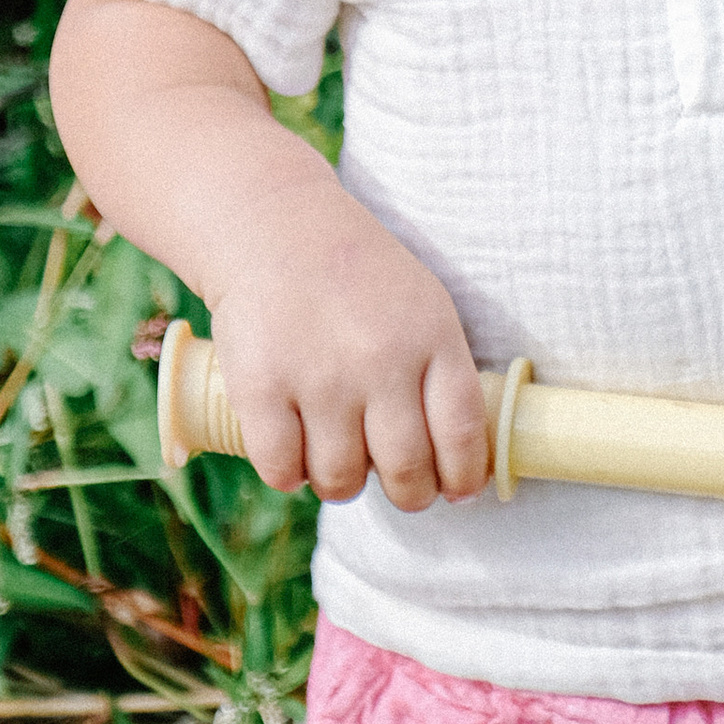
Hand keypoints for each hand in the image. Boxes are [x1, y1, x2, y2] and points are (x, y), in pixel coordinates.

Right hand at [211, 182, 491, 512]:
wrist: (275, 228)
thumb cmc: (358, 277)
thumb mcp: (423, 306)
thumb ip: (441, 373)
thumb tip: (458, 463)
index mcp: (432, 337)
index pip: (462, 434)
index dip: (463, 477)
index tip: (455, 489)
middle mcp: (381, 360)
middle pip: (407, 470)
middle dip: (410, 494)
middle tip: (401, 487)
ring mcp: (320, 377)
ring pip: (341, 479)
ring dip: (342, 482)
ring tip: (339, 456)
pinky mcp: (261, 388)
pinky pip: (283, 470)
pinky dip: (289, 472)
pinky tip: (293, 446)